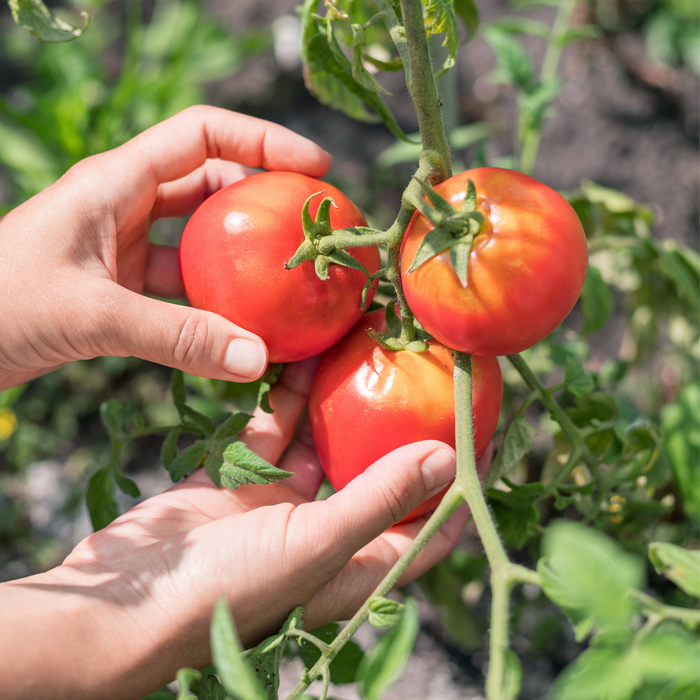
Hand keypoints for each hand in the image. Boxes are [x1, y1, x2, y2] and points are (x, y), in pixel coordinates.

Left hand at [0, 106, 331, 390]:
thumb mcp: (92, 315)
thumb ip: (178, 337)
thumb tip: (258, 359)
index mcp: (115, 182)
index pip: (203, 135)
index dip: (263, 140)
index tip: (314, 166)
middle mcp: (124, 205)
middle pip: (211, 182)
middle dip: (263, 198)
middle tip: (311, 226)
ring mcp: (124, 246)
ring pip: (200, 237)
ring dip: (242, 254)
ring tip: (288, 275)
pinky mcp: (122, 285)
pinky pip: (184, 283)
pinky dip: (215, 299)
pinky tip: (242, 324)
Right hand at [0, 358, 484, 699]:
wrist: (126, 598)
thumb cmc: (228, 591)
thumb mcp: (315, 546)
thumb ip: (379, 500)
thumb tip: (447, 458)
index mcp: (353, 565)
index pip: (428, 528)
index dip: (459, 490)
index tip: (483, 438)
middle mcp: (324, 534)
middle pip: (378, 477)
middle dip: (400, 431)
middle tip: (426, 378)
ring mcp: (280, 506)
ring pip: (323, 444)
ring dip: (341, 404)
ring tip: (368, 354)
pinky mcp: (239, 480)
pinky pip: (273, 431)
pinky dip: (287, 400)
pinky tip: (305, 358)